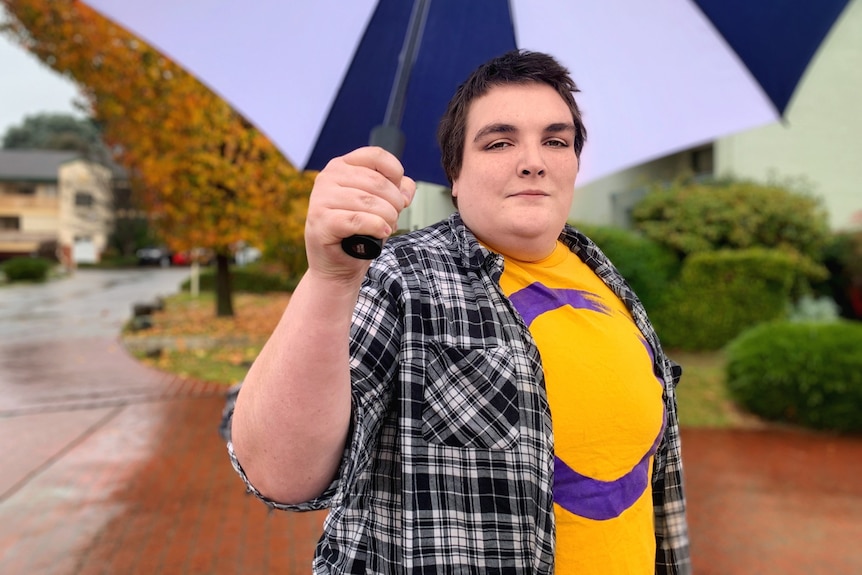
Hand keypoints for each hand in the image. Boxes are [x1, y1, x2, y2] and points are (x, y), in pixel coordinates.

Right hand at [305, 146, 415, 280]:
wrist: (337, 265)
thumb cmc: (358, 233)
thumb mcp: (380, 206)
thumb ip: (396, 190)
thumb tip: (407, 187)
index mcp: (341, 166)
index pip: (376, 155)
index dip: (395, 173)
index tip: (399, 193)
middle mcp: (327, 178)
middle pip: (376, 181)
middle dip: (395, 202)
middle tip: (395, 217)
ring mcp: (321, 199)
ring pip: (369, 201)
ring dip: (388, 217)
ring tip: (388, 227)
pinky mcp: (321, 221)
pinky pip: (358, 220)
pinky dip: (377, 227)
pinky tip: (382, 232)